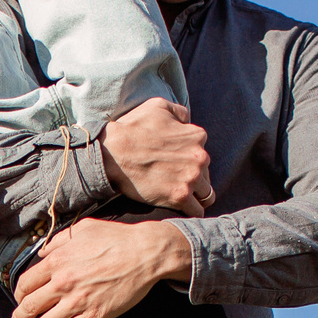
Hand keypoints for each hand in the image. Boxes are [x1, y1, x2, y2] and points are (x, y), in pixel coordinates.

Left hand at [11, 215, 192, 317]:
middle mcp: (63, 283)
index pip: (25, 284)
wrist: (145, 254)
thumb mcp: (82, 228)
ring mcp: (78, 302)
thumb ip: (58, 242)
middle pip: (30, 307)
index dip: (18, 296)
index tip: (20, 301)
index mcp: (57, 261)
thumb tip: (42, 254)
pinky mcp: (94, 316)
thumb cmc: (116, 238)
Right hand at [101, 98, 211, 213]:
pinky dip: (191, 211)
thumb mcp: (157, 106)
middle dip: (194, 178)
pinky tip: (180, 209)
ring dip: (195, 196)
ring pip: (206, 194)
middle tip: (174, 180)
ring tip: (180, 196)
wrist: (112, 154)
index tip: (176, 163)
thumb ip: (179, 111)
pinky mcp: (180, 197)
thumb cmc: (131, 129)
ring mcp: (191, 178)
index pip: (203, 151)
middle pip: (206, 173)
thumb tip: (187, 120)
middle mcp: (200, 157)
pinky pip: (197, 211)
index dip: (190, 159)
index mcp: (196, 136)